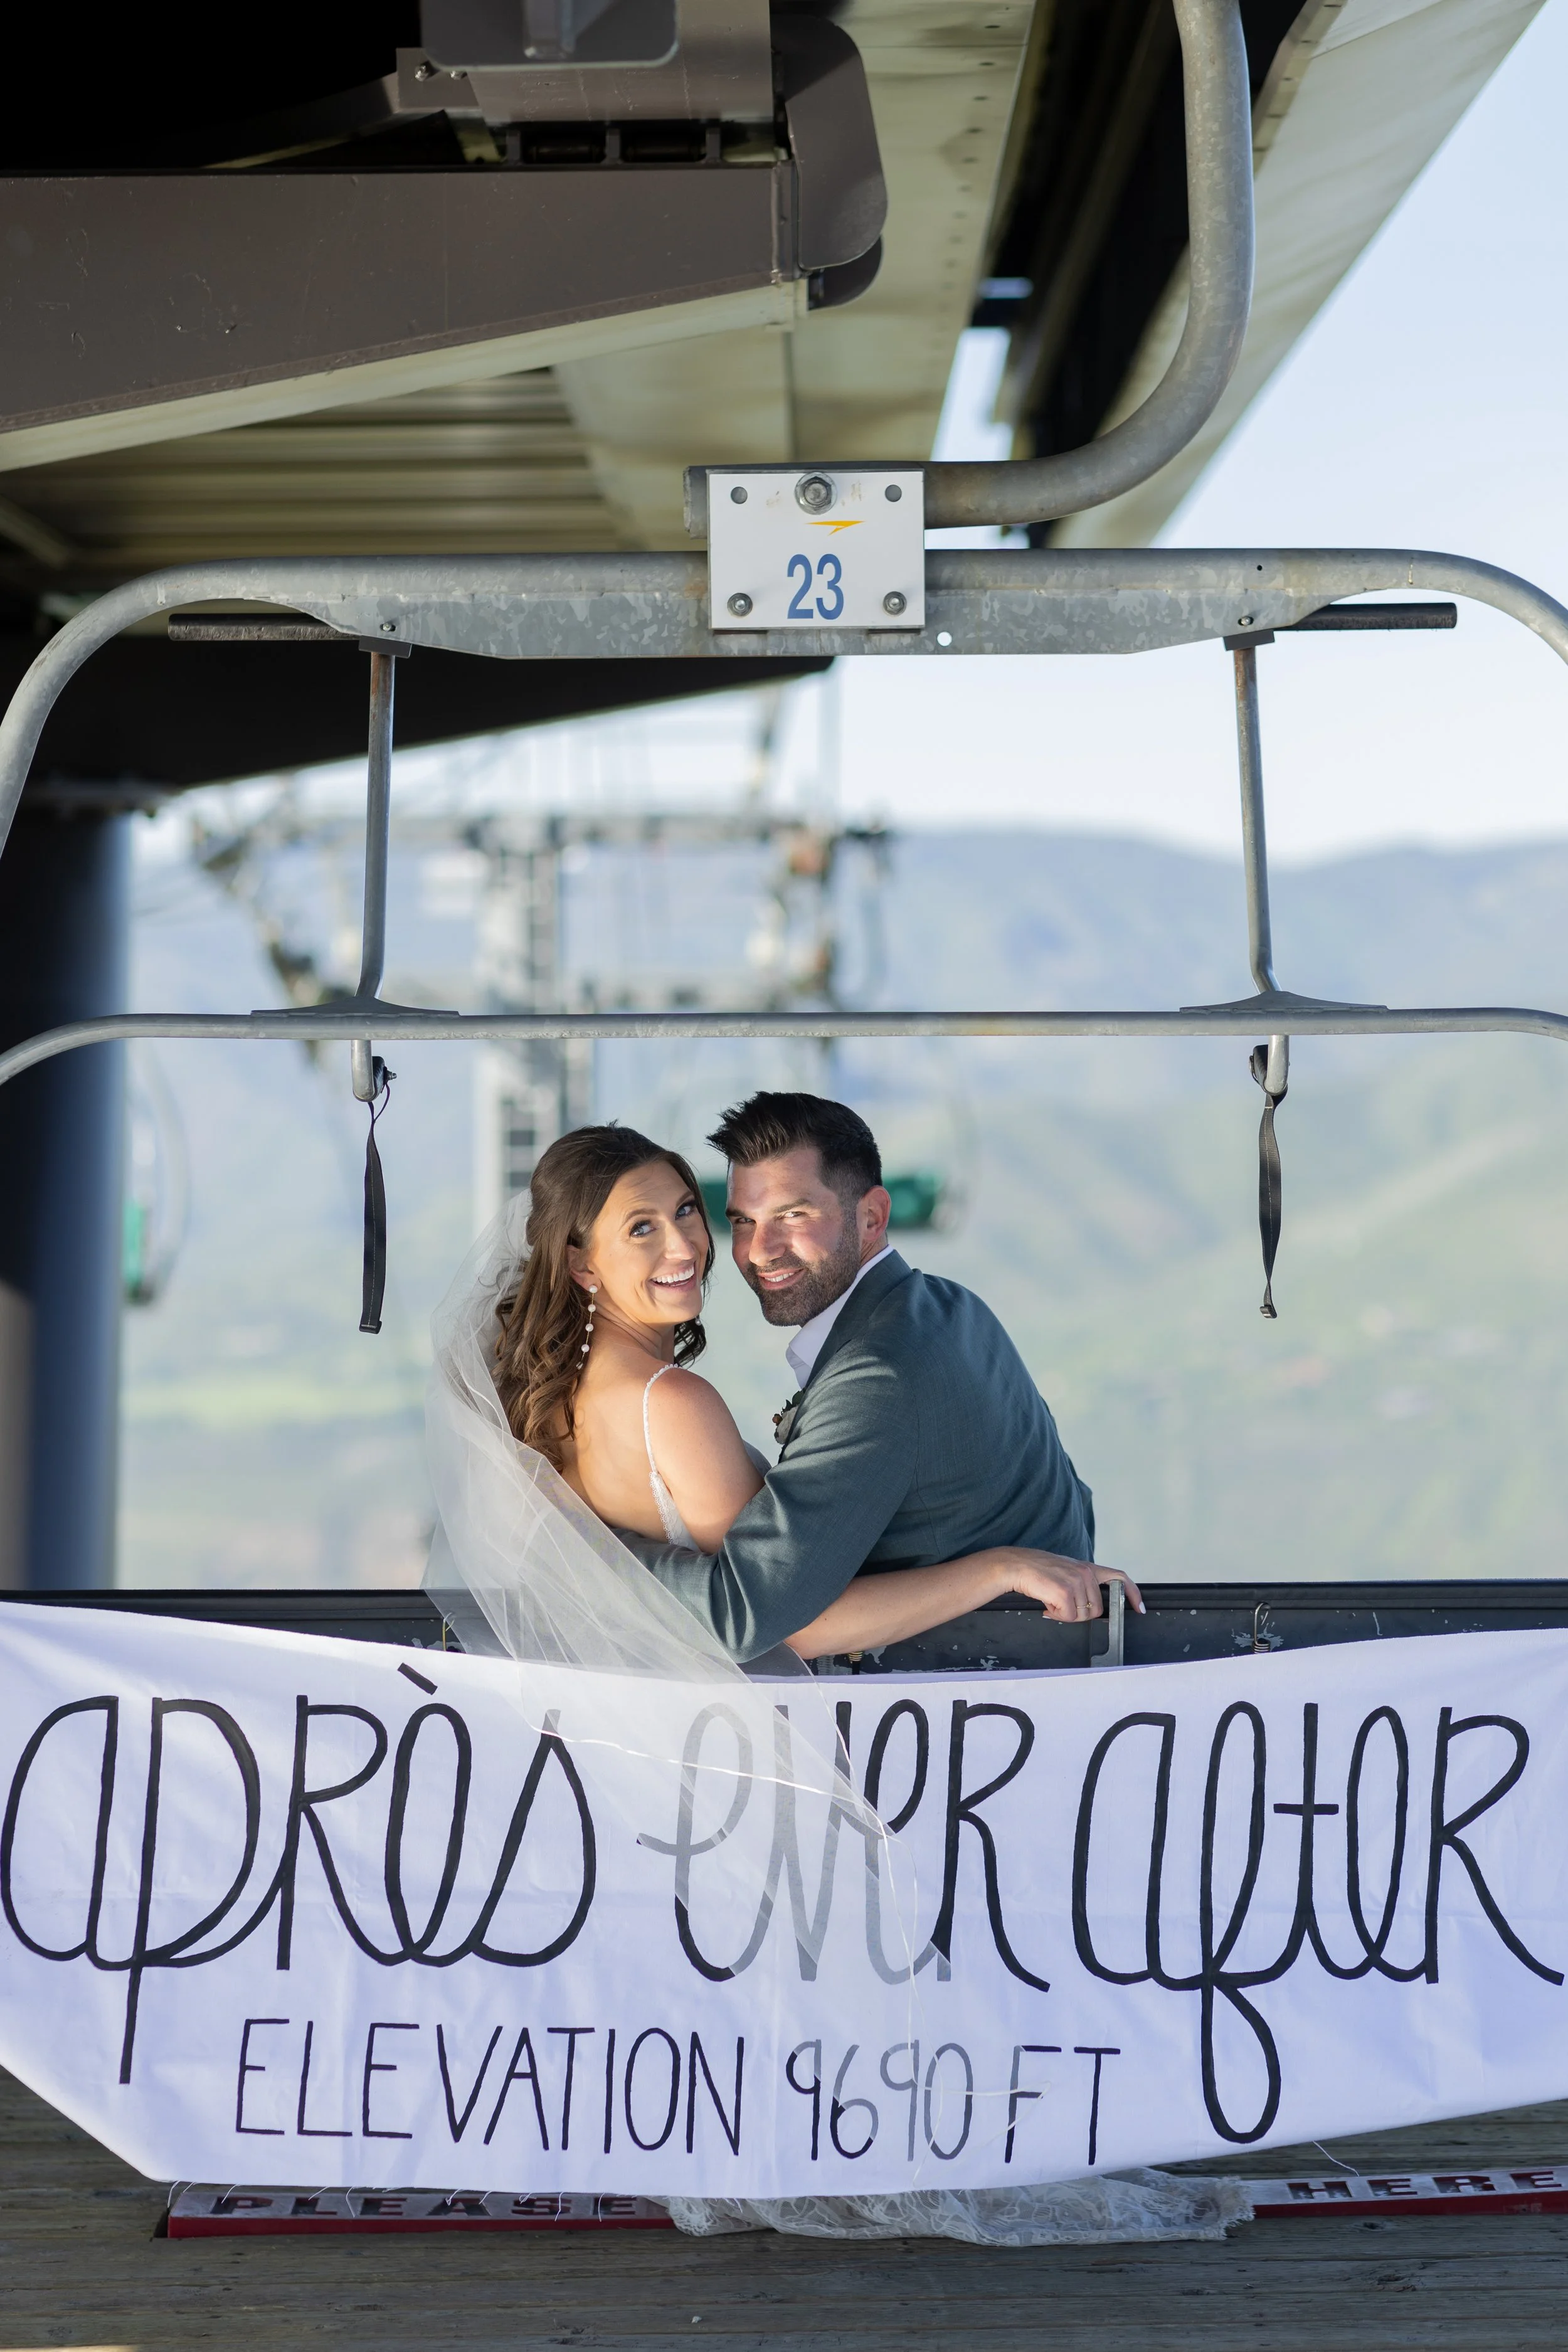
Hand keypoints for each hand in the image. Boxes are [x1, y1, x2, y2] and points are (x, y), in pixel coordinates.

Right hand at [989, 1550, 1143, 1620]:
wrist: (1015, 1566)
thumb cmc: (1037, 1570)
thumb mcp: (1066, 1572)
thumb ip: (1082, 1584)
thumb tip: (1090, 1606)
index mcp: (1088, 1568)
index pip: (1119, 1577)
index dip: (1132, 1594)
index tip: (1139, 1607)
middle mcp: (1085, 1573)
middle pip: (1097, 1609)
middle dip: (1080, 1613)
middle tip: (1062, 1605)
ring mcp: (1076, 1582)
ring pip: (1083, 1616)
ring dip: (1066, 1614)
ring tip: (1052, 1601)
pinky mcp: (1065, 1592)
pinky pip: (1068, 1617)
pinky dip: (1056, 1615)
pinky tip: (1047, 1604)